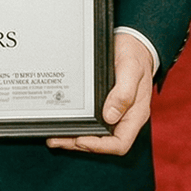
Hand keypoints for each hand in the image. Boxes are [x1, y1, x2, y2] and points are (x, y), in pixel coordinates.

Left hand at [46, 32, 153, 155]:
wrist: (134, 44)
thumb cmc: (135, 55)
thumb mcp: (131, 69)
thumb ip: (123, 92)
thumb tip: (110, 116)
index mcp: (135, 114)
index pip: (120, 143)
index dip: (100, 146)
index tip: (81, 140)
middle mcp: (124, 117)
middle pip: (104, 142)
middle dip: (79, 143)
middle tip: (58, 139)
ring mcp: (115, 113)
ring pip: (95, 134)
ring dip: (75, 137)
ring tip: (55, 137)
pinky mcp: (105, 105)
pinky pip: (92, 121)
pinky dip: (78, 124)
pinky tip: (65, 122)